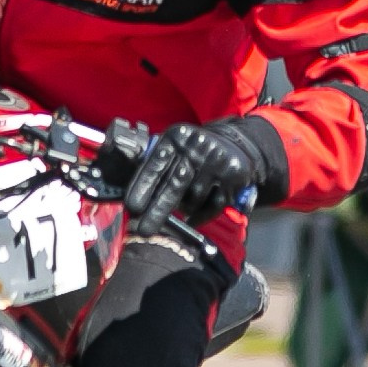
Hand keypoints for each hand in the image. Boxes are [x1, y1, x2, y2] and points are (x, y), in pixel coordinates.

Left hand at [122, 118, 271, 227]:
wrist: (236, 143)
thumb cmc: (193, 152)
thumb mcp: (174, 148)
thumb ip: (156, 166)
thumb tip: (134, 201)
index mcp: (177, 136)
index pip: (156, 164)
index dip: (143, 187)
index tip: (132, 207)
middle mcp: (198, 146)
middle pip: (175, 184)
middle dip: (158, 210)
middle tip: (144, 230)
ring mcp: (218, 160)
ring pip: (194, 199)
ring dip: (184, 209)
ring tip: (182, 206)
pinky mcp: (234, 175)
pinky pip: (213, 206)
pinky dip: (200, 217)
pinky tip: (192, 220)